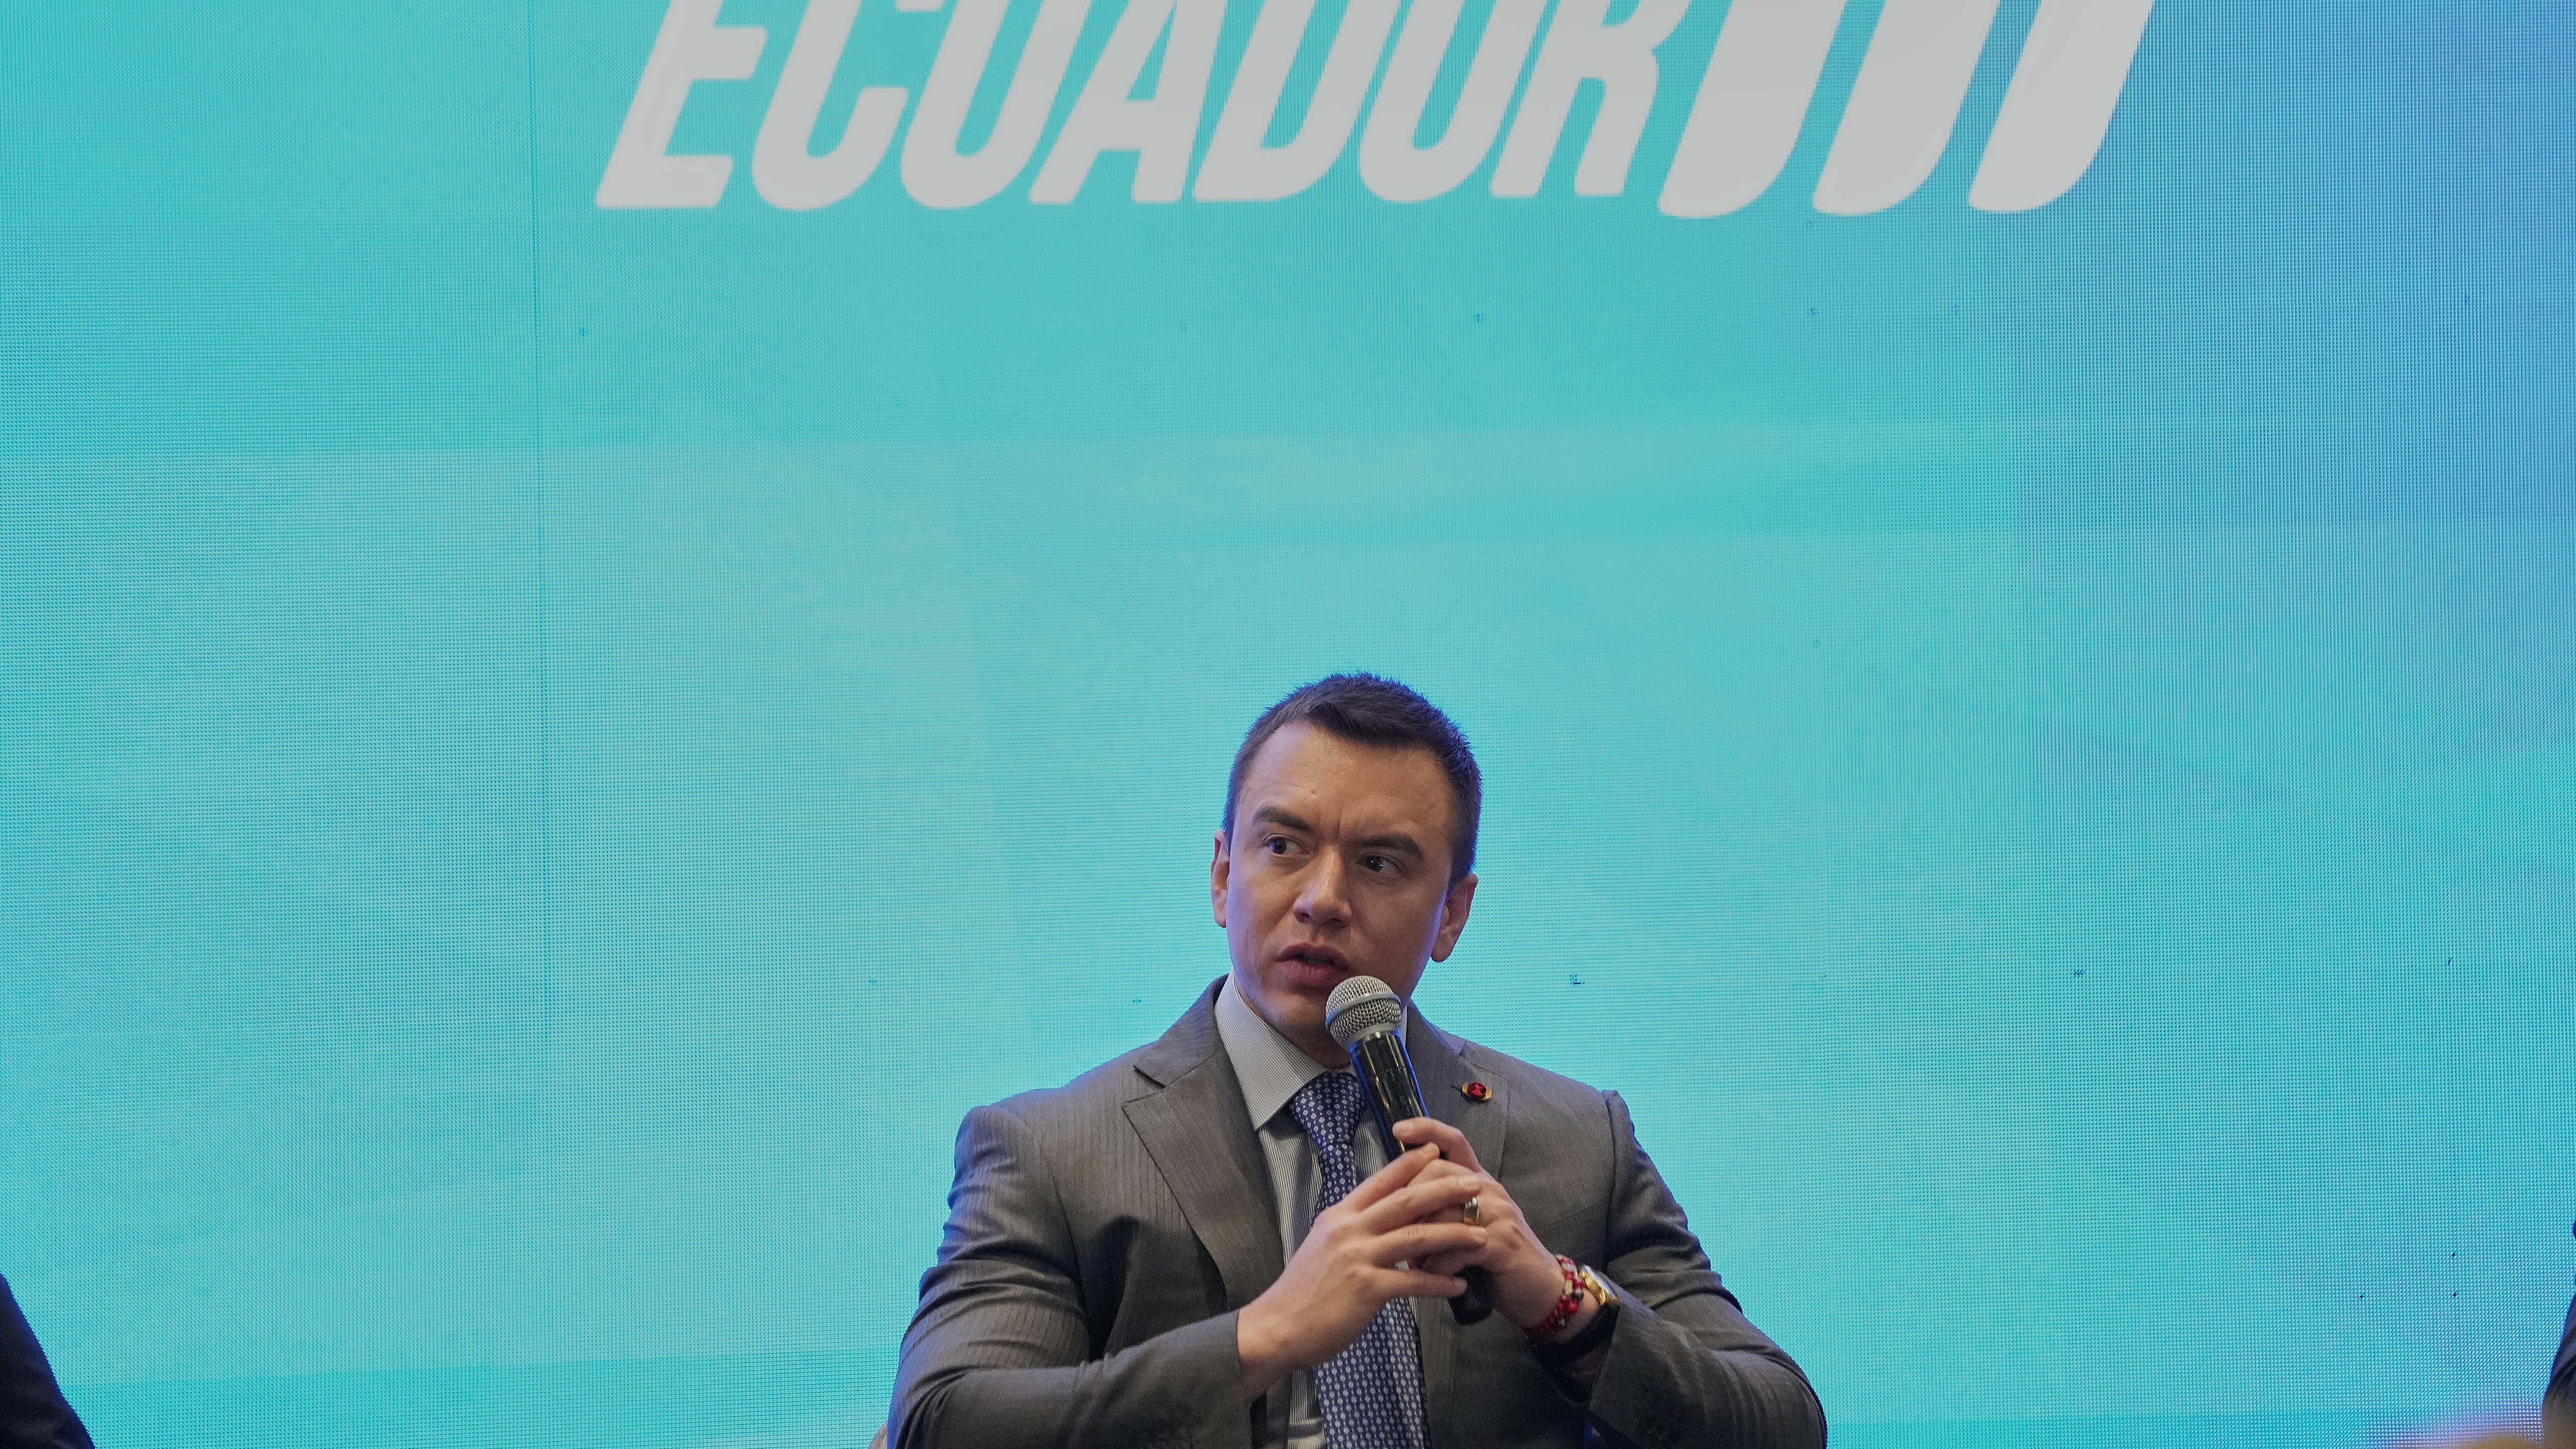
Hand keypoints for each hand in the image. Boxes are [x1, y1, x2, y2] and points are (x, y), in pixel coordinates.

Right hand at [1236, 1143, 1487, 1399]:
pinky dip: (1441, 1282)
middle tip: (1475, 1183)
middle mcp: (1350, 1229)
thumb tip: (1374, 1217)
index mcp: (1339, 1215)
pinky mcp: (1367, 1289)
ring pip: (1416, 1236)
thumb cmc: (1301, 1291)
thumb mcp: (1322, 1245)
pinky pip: (1414, 1282)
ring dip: (1454, 1234)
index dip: (1410, 1164)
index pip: (1380, 1181)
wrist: (1277, 1326)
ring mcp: (1358, 1257)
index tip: (1435, 1150)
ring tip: (1483, 1235)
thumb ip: (1350, 1229)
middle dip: (1444, 1188)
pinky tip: (1460, 1284)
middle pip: (1406, 1200)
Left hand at [1389, 1118, 1597, 1339]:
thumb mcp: (1468, 1226)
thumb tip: (1397, 1203)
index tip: (1397, 1128)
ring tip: (1411, 1261)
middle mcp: (1489, 1190)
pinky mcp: (1501, 1244)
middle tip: (1395, 1228)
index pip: (1453, 1141)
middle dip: (1410, 1199)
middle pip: (1439, 1171)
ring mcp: (1498, 1215)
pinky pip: (1457, 1246)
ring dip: (1420, 1239)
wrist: (1539, 1289)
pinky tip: (1430, 1276)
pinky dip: (1437, 1265)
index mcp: (1479, 1181)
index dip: (1426, 1129)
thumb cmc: (1495, 1259)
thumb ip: (1442, 1208)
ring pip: (1444, 1210)